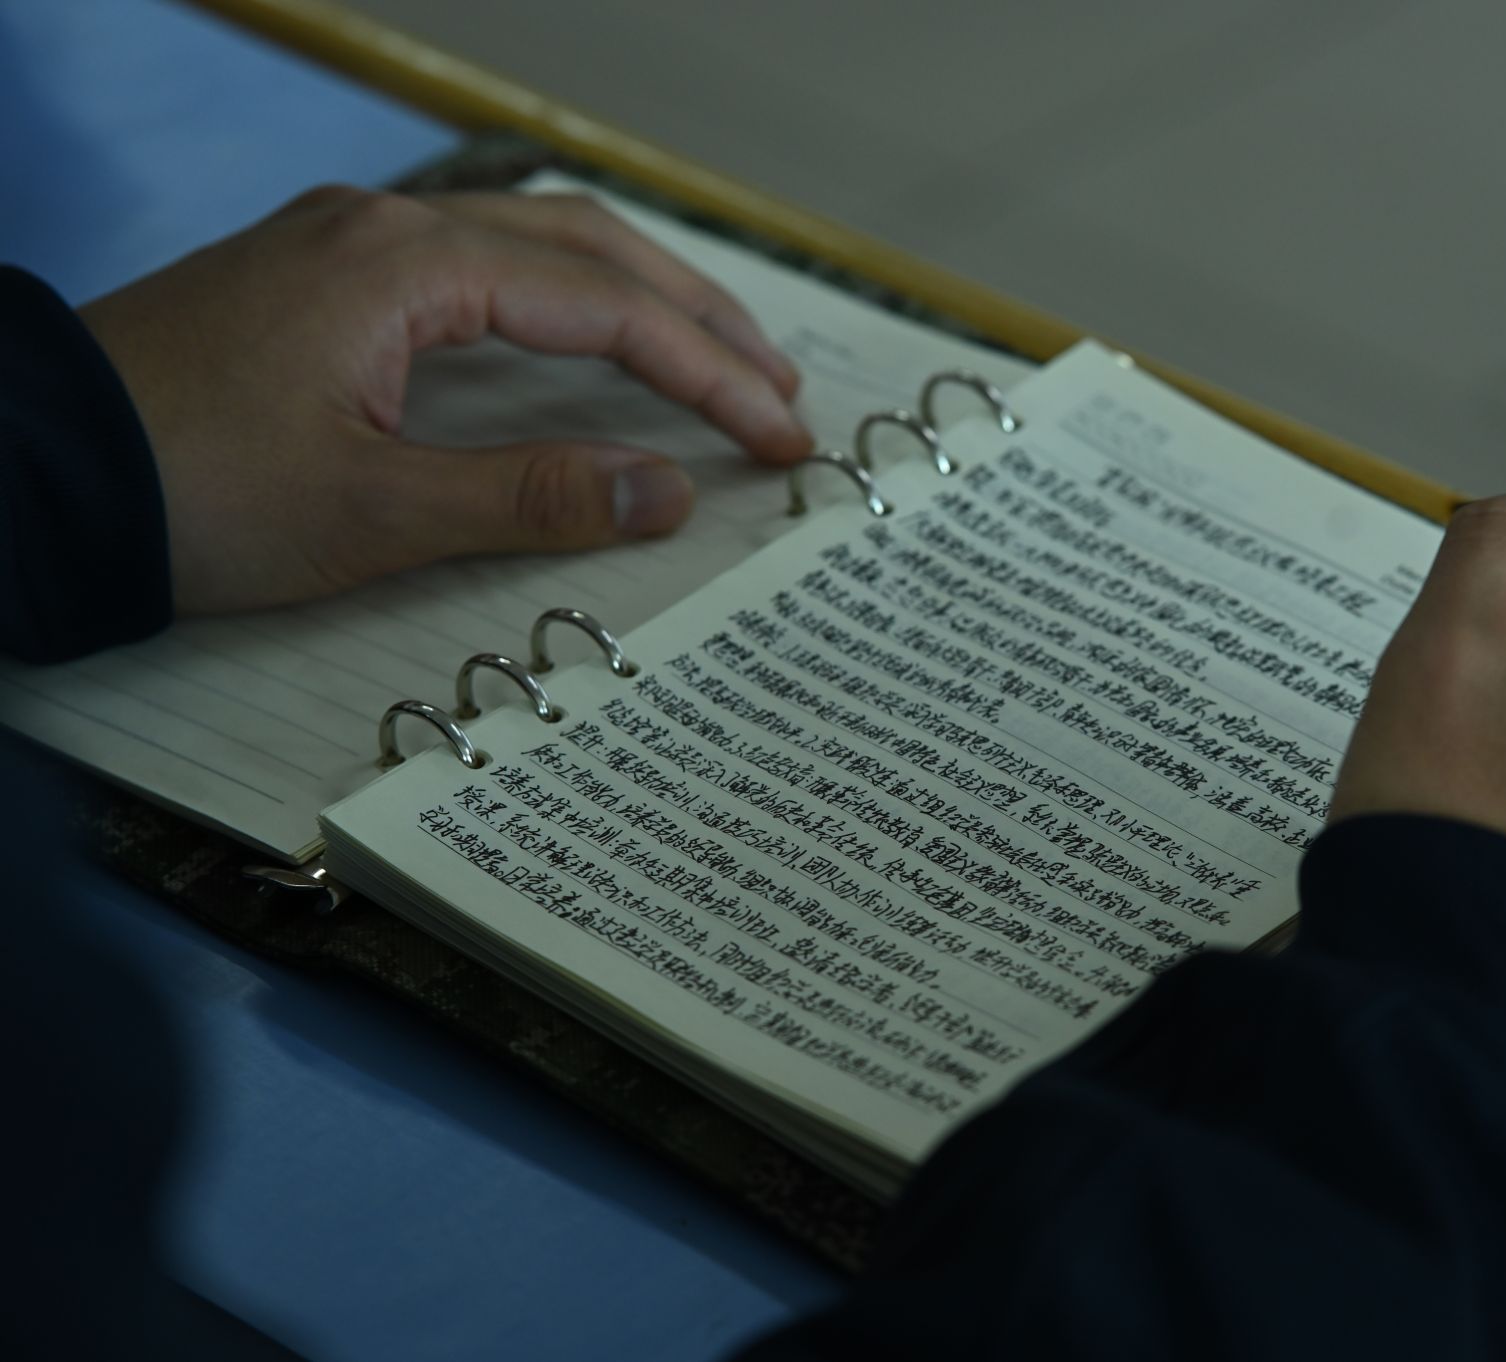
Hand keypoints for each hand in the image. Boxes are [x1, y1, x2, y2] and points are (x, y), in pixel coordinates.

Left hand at [80, 186, 810, 612]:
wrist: (27, 477)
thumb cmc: (192, 496)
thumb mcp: (374, 512)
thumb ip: (534, 496)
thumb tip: (671, 492)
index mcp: (406, 267)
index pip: (604, 308)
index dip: (708, 374)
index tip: (781, 435)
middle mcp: (383, 227)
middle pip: (585, 245)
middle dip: (695, 315)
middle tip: (776, 387)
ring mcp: (345, 241)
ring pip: (531, 243)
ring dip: (633, 296)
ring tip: (713, 356)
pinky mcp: (316, 274)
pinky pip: (475, 261)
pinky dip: (560, 298)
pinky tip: (584, 334)